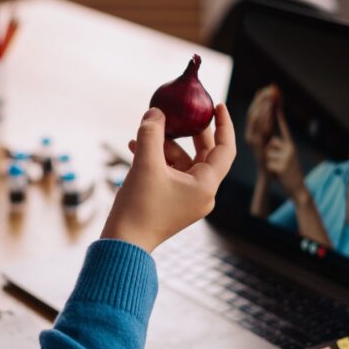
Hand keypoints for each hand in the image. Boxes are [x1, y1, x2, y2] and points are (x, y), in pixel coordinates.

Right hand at [101, 104, 235, 252]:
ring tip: (142, 134)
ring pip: (182, 162)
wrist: (123, 243)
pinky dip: (157, 159)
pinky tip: (134, 147)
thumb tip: (156, 112)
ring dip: (163, 145)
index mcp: (206, 186)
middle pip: (203, 154)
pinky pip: (170, 173)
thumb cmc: (139, 206)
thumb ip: (152, 133)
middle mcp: (202, 193)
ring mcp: (187, 199)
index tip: (217, 105)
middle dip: (189, 132)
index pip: (224, 149)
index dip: (223, 124)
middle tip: (181, 112)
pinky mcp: (172, 202)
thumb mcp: (145, 164)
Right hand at [244, 85, 277, 164]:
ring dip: (263, 106)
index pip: (254, 111)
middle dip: (261, 99)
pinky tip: (271, 109)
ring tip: (271, 95)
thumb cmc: (271, 159)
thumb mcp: (271, 138)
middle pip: (253, 113)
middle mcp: (251, 135)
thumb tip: (273, 103)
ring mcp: (254, 141)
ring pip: (255, 120)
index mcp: (253, 131)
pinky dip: (265, 118)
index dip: (259, 99)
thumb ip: (271, 121)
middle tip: (270, 88)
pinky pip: (261, 130)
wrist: (269, 177)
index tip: (267, 87)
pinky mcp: (259, 147)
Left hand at [264, 109, 305, 200]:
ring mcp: (286, 157)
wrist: (298, 188)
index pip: (284, 129)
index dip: (279, 117)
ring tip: (279, 169)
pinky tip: (279, 175)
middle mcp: (290, 149)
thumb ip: (281, 146)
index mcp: (291, 145)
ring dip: (270, 162)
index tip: (276, 104)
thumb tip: (271, 139)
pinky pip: (268, 163)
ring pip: (268, 153)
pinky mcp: (281, 166)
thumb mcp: (288, 156)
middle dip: (270, 152)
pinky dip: (271, 170)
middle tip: (279, 162)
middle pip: (271, 142)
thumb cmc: (290, 171)